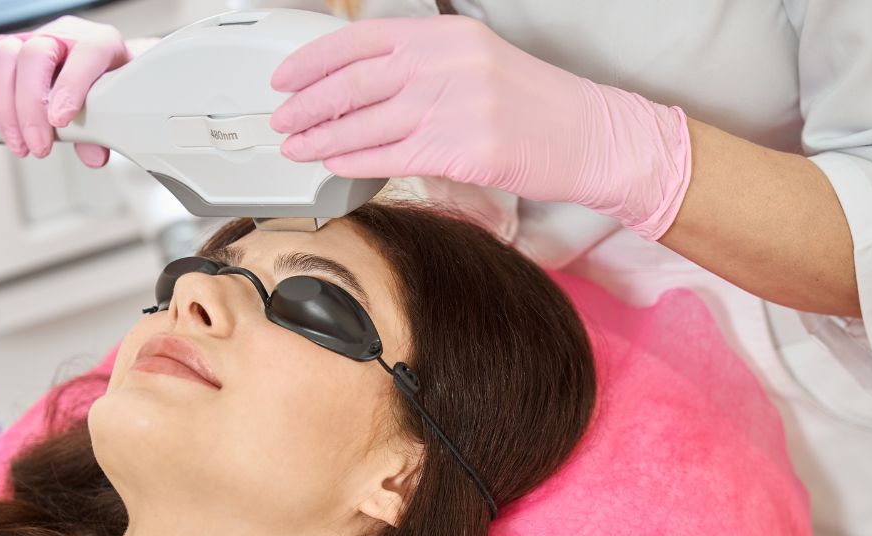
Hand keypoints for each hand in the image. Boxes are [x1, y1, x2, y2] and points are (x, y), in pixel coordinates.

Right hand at [0, 15, 130, 166]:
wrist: (97, 72)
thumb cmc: (103, 88)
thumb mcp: (114, 109)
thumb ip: (102, 132)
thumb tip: (92, 155)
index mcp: (98, 44)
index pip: (86, 53)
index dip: (70, 87)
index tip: (60, 121)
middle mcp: (61, 36)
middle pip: (35, 56)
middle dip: (31, 109)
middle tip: (38, 147)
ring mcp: (29, 39)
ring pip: (3, 56)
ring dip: (3, 107)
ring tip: (17, 143)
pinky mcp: (2, 47)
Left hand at [269, 15, 691, 239]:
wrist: (591, 137)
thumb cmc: (534, 106)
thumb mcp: (477, 64)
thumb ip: (423, 67)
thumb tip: (361, 85)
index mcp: (448, 35)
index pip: (362, 40)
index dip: (314, 60)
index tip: (285, 77)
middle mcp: (449, 64)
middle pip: (356, 81)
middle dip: (307, 103)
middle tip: (280, 118)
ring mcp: (458, 107)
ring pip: (368, 121)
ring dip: (321, 136)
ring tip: (295, 147)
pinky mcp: (465, 151)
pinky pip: (393, 156)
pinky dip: (354, 160)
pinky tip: (333, 164)